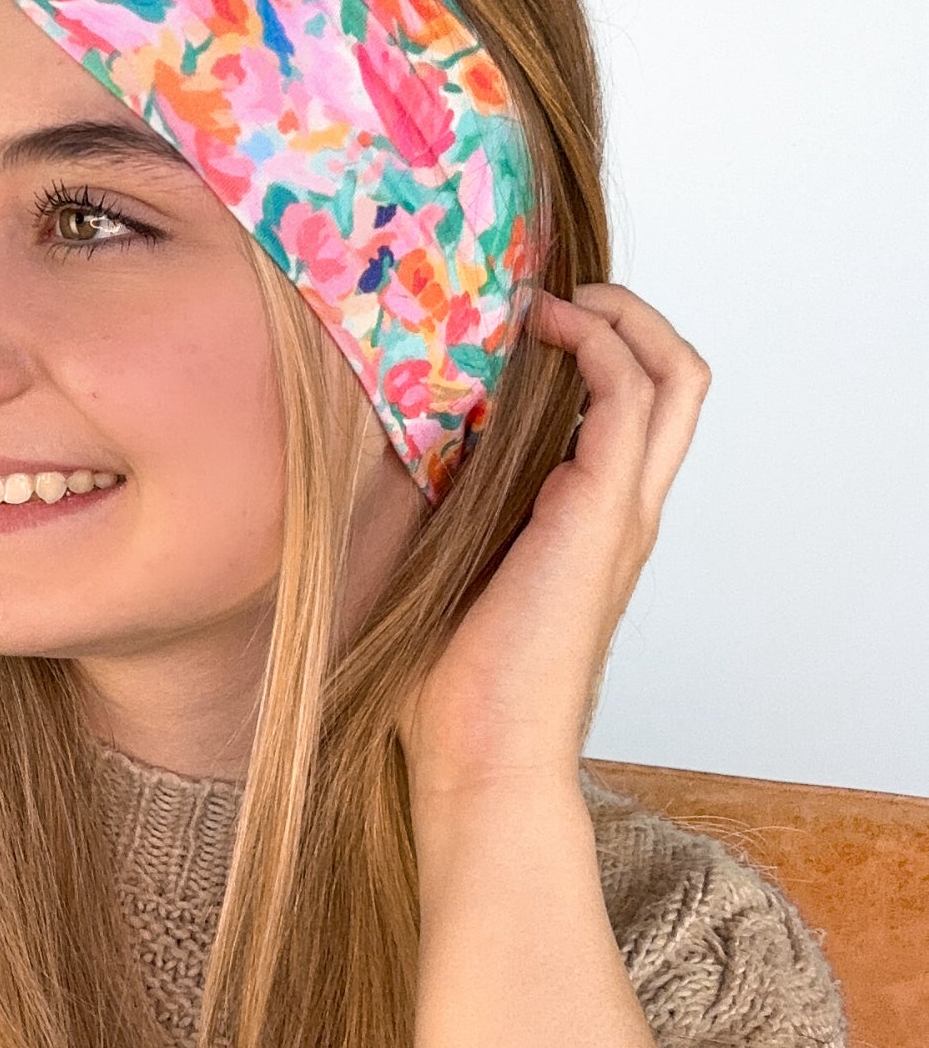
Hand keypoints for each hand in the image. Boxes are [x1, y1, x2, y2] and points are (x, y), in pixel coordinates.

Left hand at [395, 281, 711, 805]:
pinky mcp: (602, 509)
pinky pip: (629, 393)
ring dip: (620, 316)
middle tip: (556, 294)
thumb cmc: (447, 690)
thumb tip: (368, 465)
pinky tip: (538, 331)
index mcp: (589, 524)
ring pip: (675, 375)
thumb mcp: (439, 571)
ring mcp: (621, 508)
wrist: (481, 754)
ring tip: (551, 300)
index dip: (599, 352)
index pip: (634, 413)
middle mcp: (621, 509)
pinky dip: (596, 343)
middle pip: (678, 380)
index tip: (526, 325)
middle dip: (629, 316)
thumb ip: (437, 515)